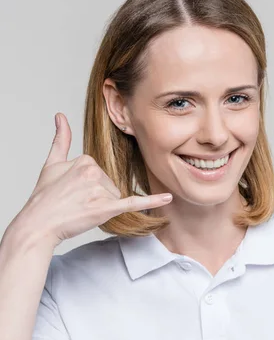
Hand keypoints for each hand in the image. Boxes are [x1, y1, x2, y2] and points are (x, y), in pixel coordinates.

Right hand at [9, 113, 172, 247]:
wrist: (38, 224)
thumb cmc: (44, 197)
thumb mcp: (51, 164)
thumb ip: (61, 139)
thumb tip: (61, 115)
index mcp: (85, 159)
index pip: (99, 171)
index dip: (87, 185)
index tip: (71, 191)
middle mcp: (93, 172)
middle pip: (109, 183)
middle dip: (95, 195)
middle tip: (73, 203)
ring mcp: (100, 190)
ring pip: (115, 196)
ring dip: (101, 206)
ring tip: (79, 209)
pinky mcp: (106, 208)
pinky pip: (133, 202)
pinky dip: (152, 201)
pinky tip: (168, 198)